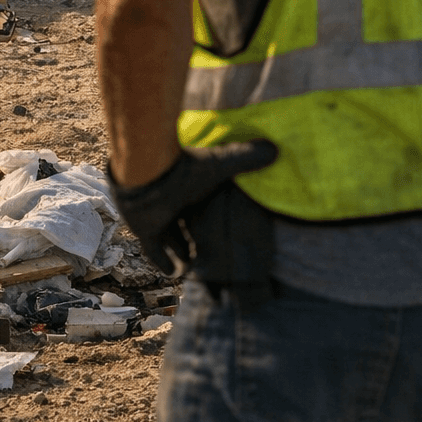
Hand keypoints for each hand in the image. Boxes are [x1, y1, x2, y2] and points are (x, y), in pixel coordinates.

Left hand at [109, 139, 277, 277]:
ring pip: (171, 236)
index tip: (222, 224)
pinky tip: (176, 273)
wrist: (145, 175)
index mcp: (188, 184)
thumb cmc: (183, 169)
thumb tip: (276, 148)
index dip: (209, 212)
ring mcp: (157, 215)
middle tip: (211, 249)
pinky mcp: (145, 230)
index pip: (201, 201)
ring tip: (196, 263)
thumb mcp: (220, 164)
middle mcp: (172, 200)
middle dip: (195, 233)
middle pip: (186, 220)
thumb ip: (245, 157)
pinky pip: (154, 252)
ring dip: (181, 249)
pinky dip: (164, 263)